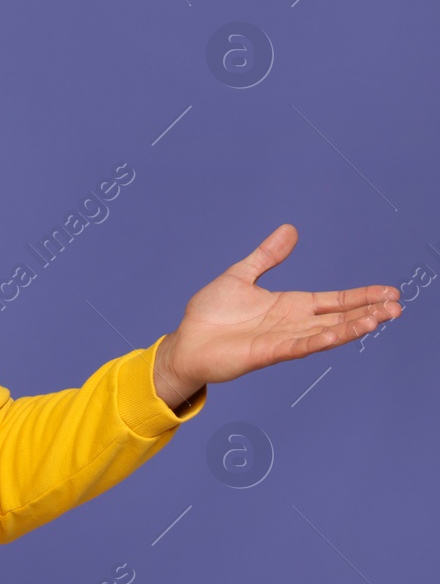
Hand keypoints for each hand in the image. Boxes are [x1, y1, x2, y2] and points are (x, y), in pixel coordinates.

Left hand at [153, 223, 401, 405]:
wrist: (186, 342)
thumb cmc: (211, 315)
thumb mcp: (241, 276)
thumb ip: (267, 257)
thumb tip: (290, 230)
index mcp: (290, 305)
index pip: (334, 300)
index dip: (361, 296)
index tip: (390, 292)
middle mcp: (292, 324)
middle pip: (338, 317)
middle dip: (367, 311)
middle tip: (397, 307)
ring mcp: (283, 340)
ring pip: (326, 332)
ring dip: (352, 327)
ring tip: (381, 318)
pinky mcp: (268, 353)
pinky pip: (300, 346)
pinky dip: (321, 340)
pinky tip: (339, 334)